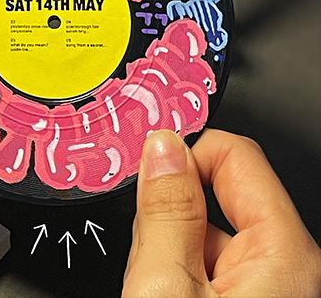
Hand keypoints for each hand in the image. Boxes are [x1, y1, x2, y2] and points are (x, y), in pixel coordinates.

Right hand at [123, 128, 320, 297]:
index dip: (183, 156)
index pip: (234, 155)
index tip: (144, 166)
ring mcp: (265, 291)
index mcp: (285, 255)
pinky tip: (155, 294)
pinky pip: (200, 268)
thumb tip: (163, 148)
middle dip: (167, 212)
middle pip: (211, 196)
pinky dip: (170, 274)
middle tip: (146, 253)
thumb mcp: (166, 285)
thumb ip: (165, 211)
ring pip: (199, 235)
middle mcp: (286, 270)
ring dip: (163, 248)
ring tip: (149, 288)